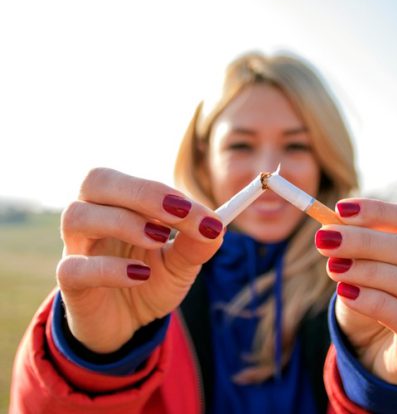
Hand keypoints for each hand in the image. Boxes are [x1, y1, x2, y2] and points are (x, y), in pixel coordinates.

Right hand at [56, 168, 223, 352]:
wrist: (126, 324)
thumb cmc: (149, 280)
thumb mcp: (181, 263)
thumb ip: (197, 244)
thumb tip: (216, 226)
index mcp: (119, 204)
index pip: (135, 183)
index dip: (167, 193)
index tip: (203, 214)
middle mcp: (92, 217)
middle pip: (96, 181)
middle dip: (142, 192)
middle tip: (179, 212)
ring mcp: (77, 248)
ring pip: (77, 216)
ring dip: (123, 222)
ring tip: (158, 241)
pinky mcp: (70, 283)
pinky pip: (74, 268)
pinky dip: (109, 269)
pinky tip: (140, 275)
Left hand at [316, 199, 396, 384]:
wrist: (372, 348)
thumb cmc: (374, 295)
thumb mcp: (366, 263)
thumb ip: (357, 240)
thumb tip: (334, 219)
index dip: (380, 212)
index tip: (340, 209)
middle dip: (366, 241)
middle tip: (326, 239)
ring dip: (370, 271)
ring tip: (333, 268)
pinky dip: (374, 302)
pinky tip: (346, 293)